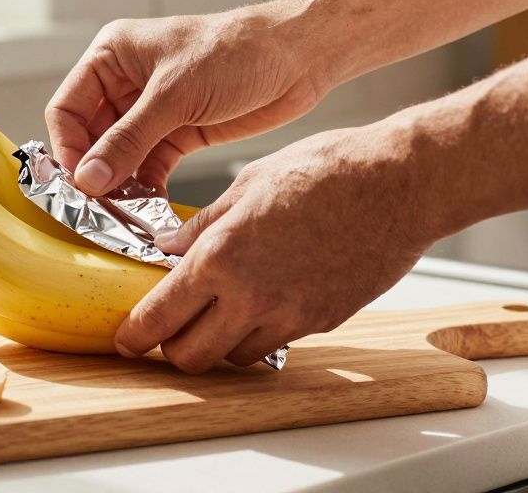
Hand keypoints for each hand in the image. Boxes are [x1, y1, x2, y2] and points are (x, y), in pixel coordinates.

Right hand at [45, 2, 332, 195]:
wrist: (299, 58)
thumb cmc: (237, 53)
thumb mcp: (175, 96)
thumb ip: (128, 140)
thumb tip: (88, 179)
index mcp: (113, 55)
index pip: (67, 108)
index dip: (68, 148)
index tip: (79, 184)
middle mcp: (125, 82)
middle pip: (89, 137)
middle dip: (94, 172)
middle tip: (98, 209)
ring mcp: (151, 110)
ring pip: (118, 157)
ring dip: (119, 185)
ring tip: (124, 216)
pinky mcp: (178, 132)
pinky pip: (147, 167)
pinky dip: (145, 189)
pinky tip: (149, 211)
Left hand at [113, 123, 439, 370]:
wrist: (400, 184)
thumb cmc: (327, 170)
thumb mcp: (247, 184)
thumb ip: (201, 226)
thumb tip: (166, 249)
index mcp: (222, 258)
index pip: (159, 319)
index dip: (134, 336)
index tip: (126, 338)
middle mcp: (253, 297)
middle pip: (191, 357)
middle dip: (171, 348)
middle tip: (168, 326)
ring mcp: (291, 315)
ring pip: (233, 358)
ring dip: (217, 343)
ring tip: (217, 310)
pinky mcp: (322, 321)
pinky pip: (275, 343)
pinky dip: (258, 333)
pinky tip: (261, 300)